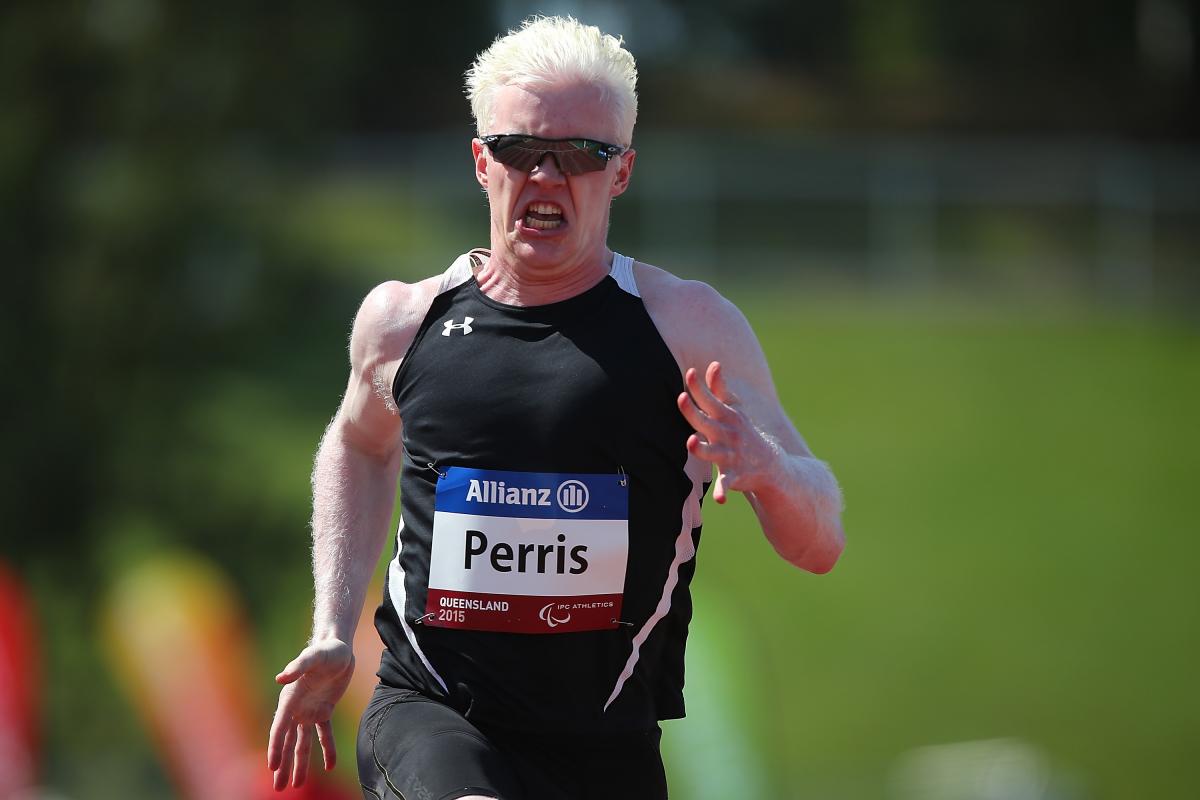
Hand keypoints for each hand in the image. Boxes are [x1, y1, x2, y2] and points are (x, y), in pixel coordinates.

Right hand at [266, 639, 354, 790]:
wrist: (338, 647)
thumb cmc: (325, 650)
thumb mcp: (314, 656)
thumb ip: (298, 666)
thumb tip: (280, 678)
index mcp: (290, 699)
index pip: (279, 728)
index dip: (275, 748)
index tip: (272, 767)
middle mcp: (296, 708)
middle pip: (286, 741)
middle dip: (282, 764)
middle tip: (278, 787)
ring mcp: (310, 711)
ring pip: (302, 742)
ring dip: (300, 763)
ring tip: (296, 784)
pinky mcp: (325, 710)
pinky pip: (325, 734)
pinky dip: (327, 749)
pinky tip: (330, 765)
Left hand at [677, 361, 780, 503]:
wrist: (772, 466)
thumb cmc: (744, 433)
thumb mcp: (734, 410)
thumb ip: (720, 389)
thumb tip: (713, 364)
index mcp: (726, 418)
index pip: (710, 400)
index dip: (698, 387)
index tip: (689, 373)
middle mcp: (728, 434)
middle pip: (706, 422)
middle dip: (693, 412)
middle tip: (680, 398)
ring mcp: (731, 455)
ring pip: (713, 452)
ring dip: (702, 449)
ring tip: (691, 443)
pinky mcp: (735, 476)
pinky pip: (727, 484)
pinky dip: (723, 490)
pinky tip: (720, 499)